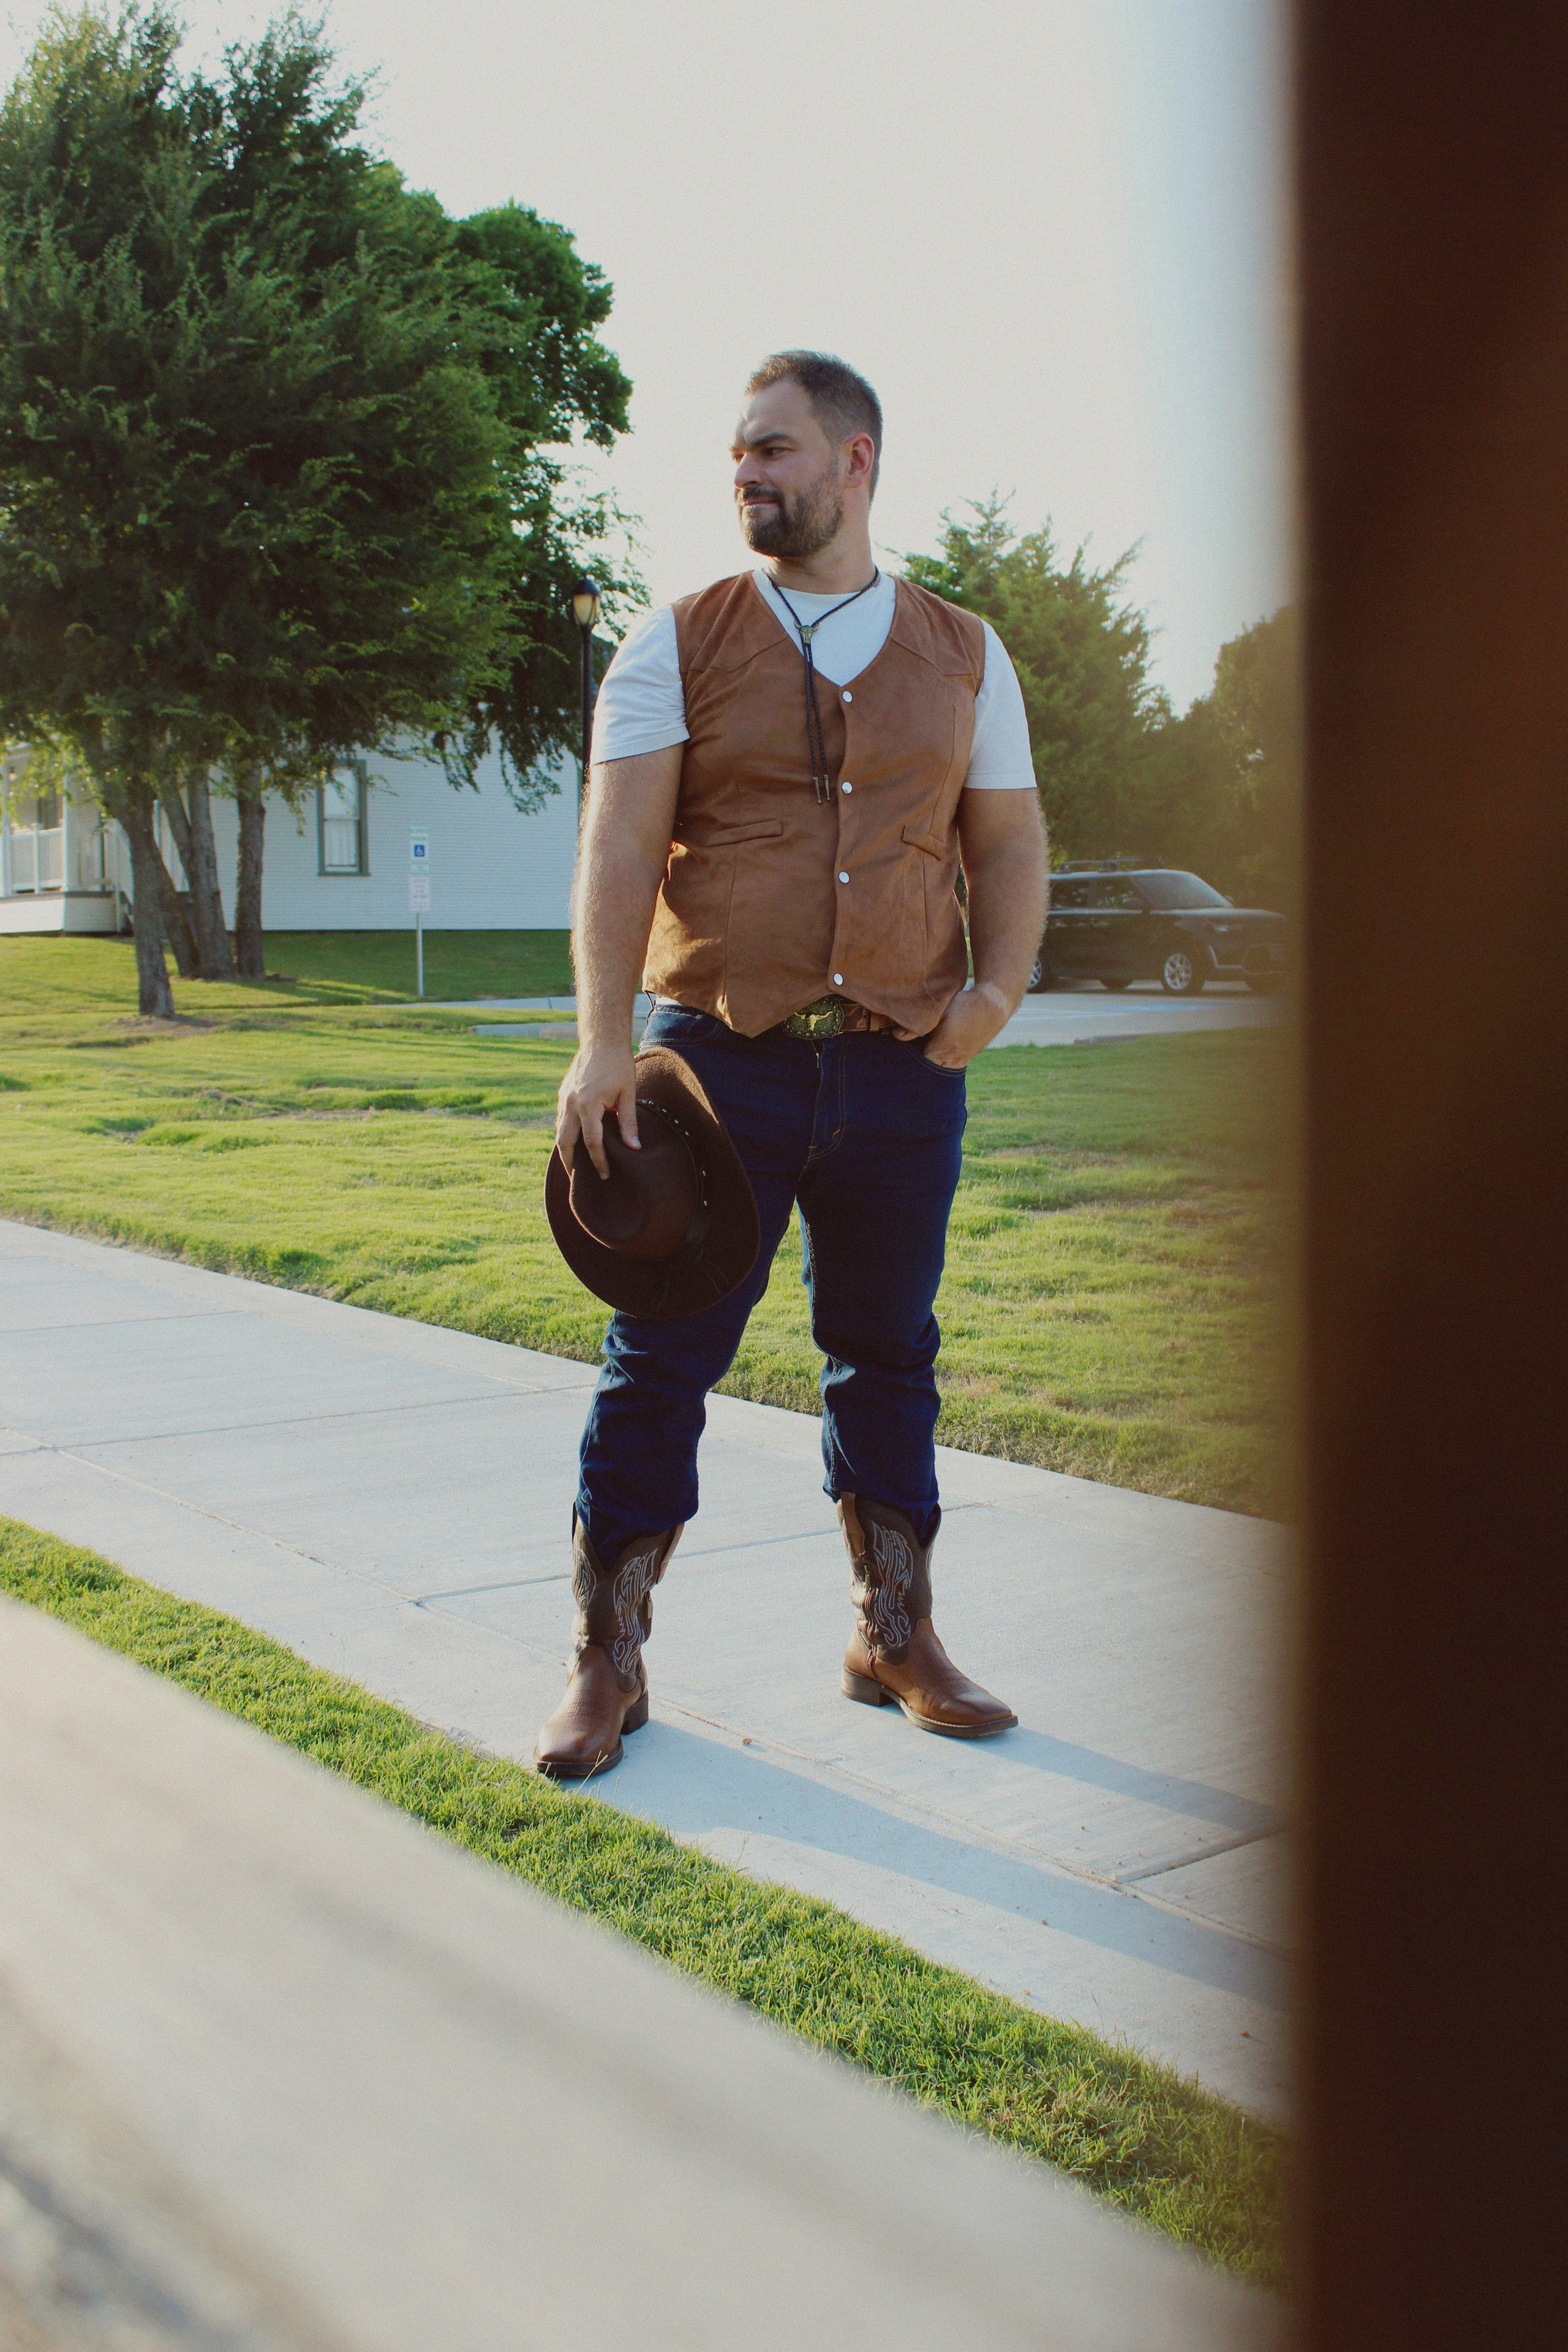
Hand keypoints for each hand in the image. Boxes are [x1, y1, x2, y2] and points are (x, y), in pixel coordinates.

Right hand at [557, 1041, 638, 1178]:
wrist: (601, 1040)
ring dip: (565, 1150)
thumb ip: (628, 1122)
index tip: (605, 1174)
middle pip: (565, 1142)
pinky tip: (574, 1142)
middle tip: (580, 1179)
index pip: (592, 1142)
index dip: (598, 1161)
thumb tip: (634, 1148)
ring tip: (575, 1165)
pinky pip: (560, 1120)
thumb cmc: (618, 1065)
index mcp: (588, 1104)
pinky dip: (565, 1134)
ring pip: (559, 1132)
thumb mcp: (628, 1094)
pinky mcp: (563, 1094)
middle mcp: (571, 1104)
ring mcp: (564, 1098)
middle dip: (571, 1163)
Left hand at [895, 980, 1012, 1068]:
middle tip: (913, 1044)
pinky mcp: (965, 1060)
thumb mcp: (939, 1011)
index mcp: (940, 1049)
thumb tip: (895, 1035)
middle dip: (917, 1057)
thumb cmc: (963, 1004)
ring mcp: (959, 1062)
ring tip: (926, 1043)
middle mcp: (950, 1060)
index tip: (902, 1045)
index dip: (907, 1053)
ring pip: (936, 1066)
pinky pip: (947, 1065)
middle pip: (925, 1066)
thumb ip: (915, 1027)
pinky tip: (938, 1045)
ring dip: (929, 1058)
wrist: (992, 1007)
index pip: (914, 1061)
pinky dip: (940, 1058)